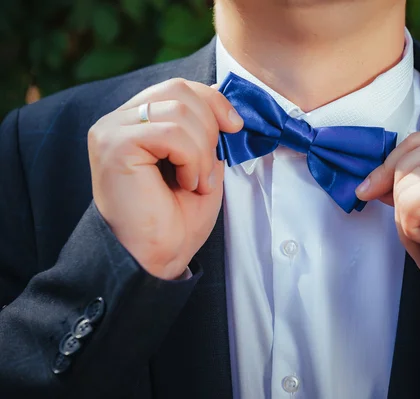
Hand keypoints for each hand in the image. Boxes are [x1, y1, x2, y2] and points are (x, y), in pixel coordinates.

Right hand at [88, 78, 242, 279]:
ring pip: (179, 110)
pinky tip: (184, 184)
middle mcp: (119, 120)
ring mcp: (112, 130)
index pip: (178, 87)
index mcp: (138, 122)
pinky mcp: (113, 144)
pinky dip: (190, 160)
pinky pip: (170, 133)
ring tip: (195, 183)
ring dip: (201, 152)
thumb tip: (222, 99)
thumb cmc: (176, 219)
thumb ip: (205, 131)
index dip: (213, 101)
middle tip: (208, 169)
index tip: (235, 126)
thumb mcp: (202, 164)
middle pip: (179, 90)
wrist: (155, 258)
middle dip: (209, 128)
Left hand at [356, 126, 419, 272]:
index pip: (417, 142)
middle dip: (400, 201)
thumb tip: (371, 183)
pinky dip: (412, 231)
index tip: (370, 190)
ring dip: (409, 220)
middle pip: (405, 162)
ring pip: (402, 184)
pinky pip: (406, 204)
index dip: (389, 167)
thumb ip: (416, 180)